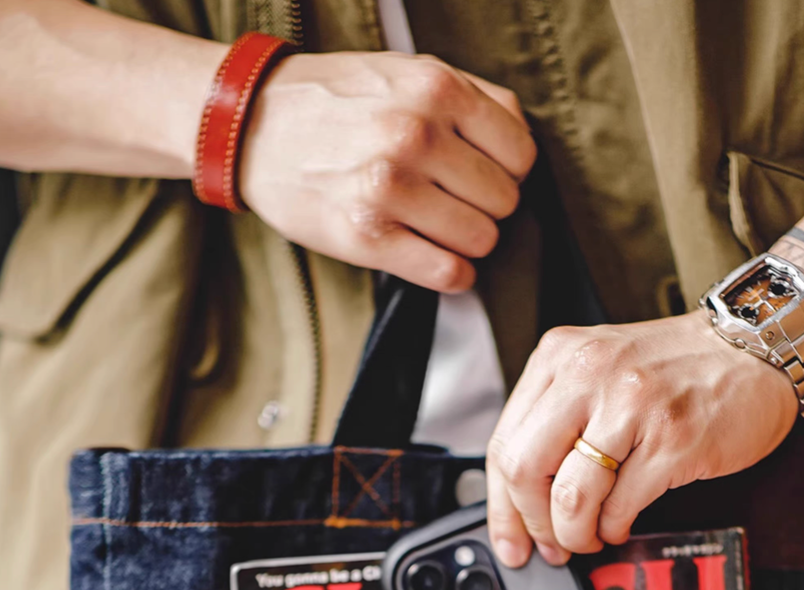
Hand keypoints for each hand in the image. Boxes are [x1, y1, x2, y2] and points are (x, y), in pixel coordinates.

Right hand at [240, 51, 535, 291]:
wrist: (253, 126)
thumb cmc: (339, 102)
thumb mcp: (408, 72)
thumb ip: (473, 98)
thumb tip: (521, 144)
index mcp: (435, 88)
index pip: (521, 154)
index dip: (507, 170)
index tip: (480, 174)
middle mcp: (416, 135)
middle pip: (504, 201)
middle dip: (485, 207)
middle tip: (451, 202)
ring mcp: (391, 189)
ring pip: (482, 240)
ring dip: (467, 242)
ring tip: (436, 226)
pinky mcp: (368, 237)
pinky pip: (449, 273)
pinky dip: (451, 274)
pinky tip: (432, 256)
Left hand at [485, 311, 798, 565]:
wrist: (756, 348)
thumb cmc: (680, 367)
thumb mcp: (602, 370)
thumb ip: (558, 418)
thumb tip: (522, 496)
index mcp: (561, 357)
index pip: (504, 443)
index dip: (501, 505)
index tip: (510, 539)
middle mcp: (590, 375)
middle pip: (525, 469)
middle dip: (534, 523)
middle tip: (551, 542)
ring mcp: (633, 406)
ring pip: (570, 495)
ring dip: (575, 534)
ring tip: (588, 537)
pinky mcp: (672, 440)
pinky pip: (620, 505)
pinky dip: (613, 528)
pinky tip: (619, 524)